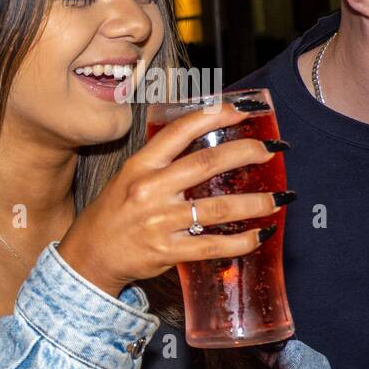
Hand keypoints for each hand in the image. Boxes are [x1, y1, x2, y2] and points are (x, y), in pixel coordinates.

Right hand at [58, 100, 288, 295]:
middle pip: (207, 164)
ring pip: (218, 208)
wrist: (88, 257)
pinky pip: (212, 245)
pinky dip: (241, 242)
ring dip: (256, 202)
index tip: (241, 110)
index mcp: (139, 167)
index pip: (179, 132)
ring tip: (279, 198)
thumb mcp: (127, 179)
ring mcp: (158, 222)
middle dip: (247, 152)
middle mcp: (148, 190)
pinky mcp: (166, 251)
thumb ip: (161, 165)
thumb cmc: (112, 216)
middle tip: (272, 150)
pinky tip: (258, 235)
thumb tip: (206, 147)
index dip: (213, 116)